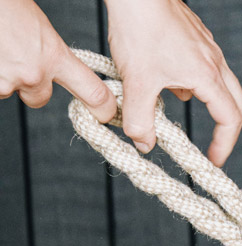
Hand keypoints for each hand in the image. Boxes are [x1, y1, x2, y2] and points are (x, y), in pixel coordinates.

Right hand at [0, 0, 116, 119]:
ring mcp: (8, 81)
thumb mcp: (37, 24)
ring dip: (4, 75)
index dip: (103, 108)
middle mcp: (34, 74)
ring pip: (9, 91)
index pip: (93, 92)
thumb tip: (54, 65)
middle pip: (39, 99)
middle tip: (16, 58)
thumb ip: (49, 51)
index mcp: (54, 56)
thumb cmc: (6, 5)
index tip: (106, 113)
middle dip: (28, 85)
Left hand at [106, 0, 241, 165]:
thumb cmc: (139, 28)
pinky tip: (165, 77)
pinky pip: (205, 66)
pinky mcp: (195, 37)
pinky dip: (194, 81)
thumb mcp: (135, 82)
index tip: (213, 160)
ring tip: (176, 104)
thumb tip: (144, 145)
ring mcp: (207, 48)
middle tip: (214, 144)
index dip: (225, 145)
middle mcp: (214, 62)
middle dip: (228, 128)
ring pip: (221, 83)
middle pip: (237, 103)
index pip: (230, 119)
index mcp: (207, 77)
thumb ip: (140, 119)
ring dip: (208, 101)